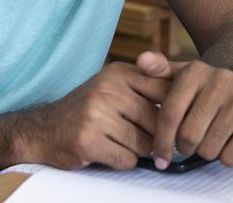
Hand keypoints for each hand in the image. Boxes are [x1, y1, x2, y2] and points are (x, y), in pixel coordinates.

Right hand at [15, 61, 170, 169]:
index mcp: (119, 72)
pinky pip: (126, 160)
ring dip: (139, 150)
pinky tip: (109, 151)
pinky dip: (123, 161)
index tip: (174, 121)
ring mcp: (96, 115)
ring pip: (144, 143)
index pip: (166, 91)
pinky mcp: (88, 141)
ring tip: (121, 142)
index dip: (175, 111)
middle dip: (156, 136)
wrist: (44, 129)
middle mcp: (108, 89)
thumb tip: (189, 92)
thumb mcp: (115, 85)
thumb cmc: (89, 109)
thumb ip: (148, 83)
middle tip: (145, 138)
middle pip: (158, 121)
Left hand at [137, 51, 232, 167]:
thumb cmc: (200, 91)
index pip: (170, 114)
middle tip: (186, 143)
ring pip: (209, 149)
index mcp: (196, 70)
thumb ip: (156, 71)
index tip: (159, 157)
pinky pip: (231, 157)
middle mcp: (222, 80)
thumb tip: (143, 60)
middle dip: (183, 147)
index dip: (161, 141)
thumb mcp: (176, 78)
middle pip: (189, 135)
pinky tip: (225, 141)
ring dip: (204, 152)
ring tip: (207, 138)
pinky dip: (224, 156)